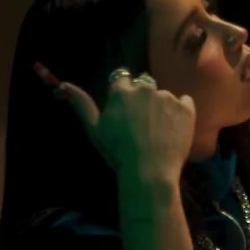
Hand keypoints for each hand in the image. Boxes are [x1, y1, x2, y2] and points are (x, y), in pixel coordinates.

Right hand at [35, 63, 194, 183]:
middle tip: (142, 123)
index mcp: (122, 91)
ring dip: (161, 106)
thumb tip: (63, 85)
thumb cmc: (118, 152)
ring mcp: (168, 97)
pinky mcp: (187, 109)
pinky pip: (185, 102)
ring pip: (163, 95)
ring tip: (159, 130)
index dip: (123, 93)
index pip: (122, 79)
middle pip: (144, 85)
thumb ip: (81, 104)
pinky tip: (175, 128)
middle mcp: (145, 88)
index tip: (125, 109)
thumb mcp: (94, 129)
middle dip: (142, 98)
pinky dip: (181, 111)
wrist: (149, 170)